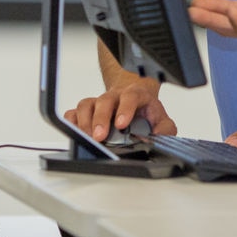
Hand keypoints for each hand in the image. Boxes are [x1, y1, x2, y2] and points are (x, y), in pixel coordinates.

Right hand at [63, 76, 177, 142]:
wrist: (136, 102)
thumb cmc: (146, 113)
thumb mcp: (162, 121)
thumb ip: (165, 130)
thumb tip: (157, 140)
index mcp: (136, 96)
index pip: (131, 96)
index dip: (125, 109)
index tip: (121, 124)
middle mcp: (116, 97)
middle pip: (105, 100)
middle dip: (101, 119)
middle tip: (99, 137)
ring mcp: (99, 102)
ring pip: (87, 104)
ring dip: (85, 122)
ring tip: (88, 138)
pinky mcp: (87, 111)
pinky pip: (74, 112)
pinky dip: (71, 121)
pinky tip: (75, 132)